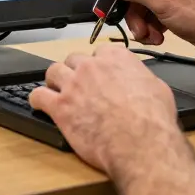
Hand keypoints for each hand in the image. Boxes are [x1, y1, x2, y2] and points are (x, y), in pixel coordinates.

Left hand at [29, 45, 182, 176]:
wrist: (140, 143)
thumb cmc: (152, 121)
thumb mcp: (157, 89)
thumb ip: (141, 78)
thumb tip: (139, 80)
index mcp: (116, 59)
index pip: (99, 51)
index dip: (98, 64)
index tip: (99, 73)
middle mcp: (91, 67)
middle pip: (73, 60)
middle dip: (75, 71)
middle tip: (79, 85)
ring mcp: (73, 85)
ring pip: (53, 71)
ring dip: (55, 81)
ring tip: (57, 91)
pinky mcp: (60, 107)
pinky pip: (38, 95)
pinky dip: (37, 100)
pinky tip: (40, 104)